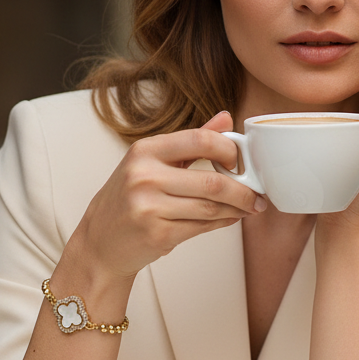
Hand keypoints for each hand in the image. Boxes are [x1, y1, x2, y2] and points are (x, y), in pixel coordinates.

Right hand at [59, 112, 265, 283]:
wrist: (101, 241)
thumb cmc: (129, 198)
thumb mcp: (152, 162)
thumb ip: (191, 141)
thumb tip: (227, 118)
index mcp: (145, 150)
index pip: (200, 140)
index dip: (229, 150)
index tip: (241, 162)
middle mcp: (144, 176)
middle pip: (212, 181)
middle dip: (243, 190)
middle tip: (257, 195)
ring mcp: (148, 207)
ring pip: (211, 208)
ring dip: (236, 209)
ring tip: (248, 207)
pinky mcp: (156, 234)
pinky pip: (202, 227)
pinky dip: (222, 223)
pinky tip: (229, 218)